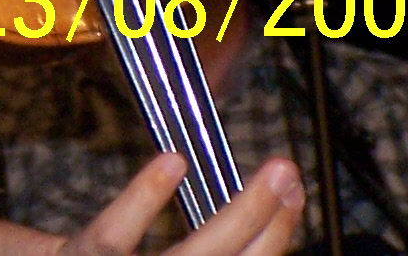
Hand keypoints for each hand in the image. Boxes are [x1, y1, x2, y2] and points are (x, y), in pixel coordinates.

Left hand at [0, 154, 303, 255]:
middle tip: (296, 176)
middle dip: (273, 230)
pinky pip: (112, 235)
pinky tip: (175, 161)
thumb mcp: (114, 255)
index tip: (293, 197)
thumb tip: (224, 209)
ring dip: (241, 216)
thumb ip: (166, 243)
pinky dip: (142, 198)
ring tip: (278, 173)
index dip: (270, 241)